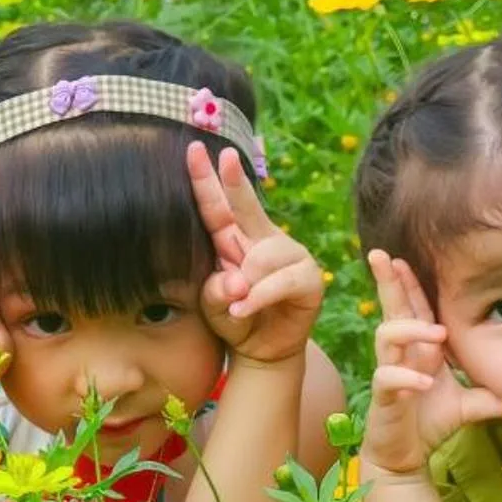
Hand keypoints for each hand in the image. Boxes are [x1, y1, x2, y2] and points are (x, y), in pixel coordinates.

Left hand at [194, 142, 322, 365]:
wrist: (263, 351)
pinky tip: (244, 310)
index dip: (206, 179)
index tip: (193, 150)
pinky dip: (259, 298)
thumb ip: (216, 292)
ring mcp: (289, 255)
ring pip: (263, 256)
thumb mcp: (214, 307)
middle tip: (224, 156)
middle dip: (235, 181)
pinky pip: (280, 281)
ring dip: (246, 284)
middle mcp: (262, 240)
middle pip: (246, 207)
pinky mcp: (309, 278)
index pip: (217, 207)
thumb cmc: (235, 321)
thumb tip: (237, 281)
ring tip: (237, 306)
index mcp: (234, 241)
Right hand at [361, 251, 501, 478]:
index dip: (410, 281)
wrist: (407, 457)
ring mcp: (390, 372)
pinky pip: (387, 378)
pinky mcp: (383, 397)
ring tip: (436, 333)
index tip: (406, 254)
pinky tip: (424, 384)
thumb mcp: (472, 404)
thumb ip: (496, 393)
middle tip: (380, 254)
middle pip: (391, 308)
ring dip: (410, 329)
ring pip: (386, 336)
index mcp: (421, 348)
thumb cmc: (432, 422)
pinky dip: (406, 379)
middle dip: (387, 281)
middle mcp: (402, 354)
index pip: (415, 307)